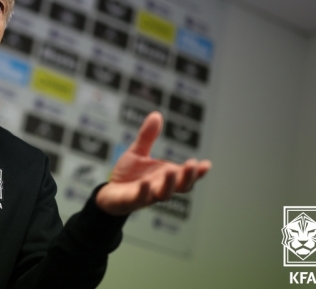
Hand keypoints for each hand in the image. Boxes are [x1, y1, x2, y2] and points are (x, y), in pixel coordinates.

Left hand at [95, 111, 210, 215]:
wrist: (108, 192)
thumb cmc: (128, 174)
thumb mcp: (138, 152)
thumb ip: (147, 137)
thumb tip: (156, 114)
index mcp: (165, 176)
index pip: (186, 176)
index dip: (197, 172)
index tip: (207, 164)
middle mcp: (160, 187)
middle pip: (181, 186)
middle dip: (188, 176)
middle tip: (193, 165)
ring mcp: (147, 195)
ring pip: (163, 194)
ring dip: (169, 183)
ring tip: (171, 170)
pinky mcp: (131, 200)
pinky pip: (140, 198)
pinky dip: (144, 192)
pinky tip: (146, 183)